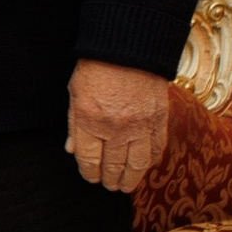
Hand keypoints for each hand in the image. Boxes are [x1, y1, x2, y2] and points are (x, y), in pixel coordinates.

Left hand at [68, 58, 170, 192]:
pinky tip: (144, 165)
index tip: (91, 176)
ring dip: (131, 178)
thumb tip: (72, 151)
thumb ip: (74, 125)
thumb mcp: (75, 93)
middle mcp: (115, 127)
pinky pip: (156, 149)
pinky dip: (150, 161)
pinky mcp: (159, 119)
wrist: (129, 46)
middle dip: (110, 180)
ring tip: (125, 184)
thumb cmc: (97, 68)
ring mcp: (140, 125)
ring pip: (137, 164)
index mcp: (89, 120)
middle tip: (109, 185)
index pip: (89, 161)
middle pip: (113, 167)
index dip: (89, 173)